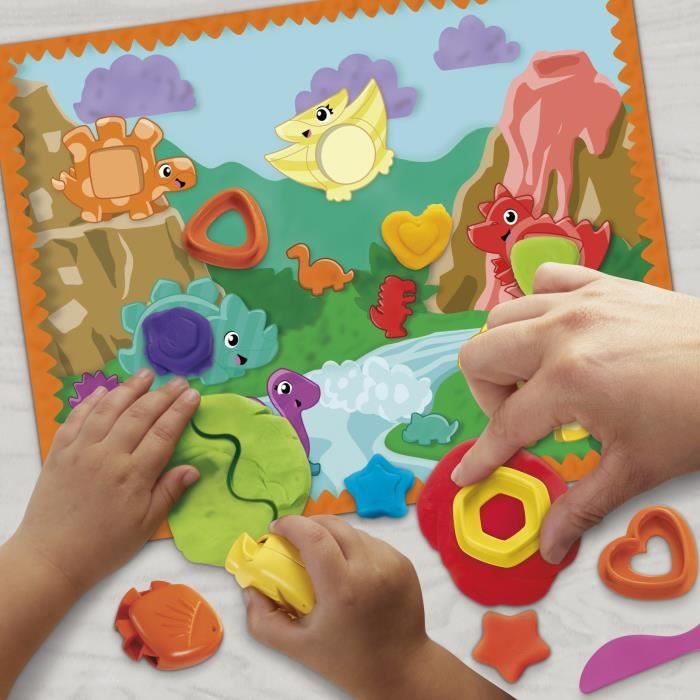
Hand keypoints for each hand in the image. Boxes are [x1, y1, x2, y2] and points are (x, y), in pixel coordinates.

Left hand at [14, 369, 200, 592]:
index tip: (193, 395)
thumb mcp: (145, 526)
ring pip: (109, 409)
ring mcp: (81, 450)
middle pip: (140, 415)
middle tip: (179, 381)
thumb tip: (193, 468)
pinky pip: (77, 418)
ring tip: (146, 374)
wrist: (51, 557)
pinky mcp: (60, 452)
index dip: (180, 411)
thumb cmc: (104, 545)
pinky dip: (91, 401)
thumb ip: (168, 492)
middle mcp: (107, 455)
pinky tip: (104, 391)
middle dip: (162, 394)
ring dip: (129, 389)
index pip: (163, 433)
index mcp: (133, 475)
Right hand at [243, 516, 426, 696]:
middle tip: (293, 539)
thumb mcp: (298, 647)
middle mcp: (370, 569)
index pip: (314, 536)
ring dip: (331, 536)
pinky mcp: (403, 562)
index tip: (276, 529)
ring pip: (352, 532)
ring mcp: (391, 562)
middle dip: (307, 525)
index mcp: (343, 588)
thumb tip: (250, 588)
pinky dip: (353, 547)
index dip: (292, 525)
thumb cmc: (348, 660)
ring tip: (321, 557)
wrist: (401, 669)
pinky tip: (347, 568)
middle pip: (332, 525)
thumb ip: (264, 620)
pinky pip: (371, 542)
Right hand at [454, 264, 699, 563]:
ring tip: (536, 378)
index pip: (505, 425)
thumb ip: (580, 505)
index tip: (467, 474)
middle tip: (521, 418)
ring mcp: (578, 302)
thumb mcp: (635, 467)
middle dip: (488, 396)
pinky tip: (556, 332)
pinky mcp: (599, 285)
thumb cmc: (695, 415)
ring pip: (501, 317)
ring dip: (505, 352)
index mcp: (568, 380)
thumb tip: (549, 543)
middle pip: (478, 356)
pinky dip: (537, 304)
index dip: (482, 457)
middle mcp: (561, 333)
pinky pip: (544, 281)